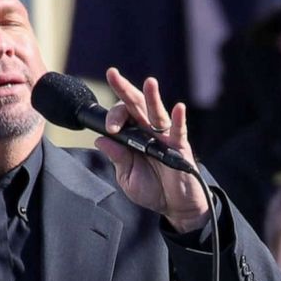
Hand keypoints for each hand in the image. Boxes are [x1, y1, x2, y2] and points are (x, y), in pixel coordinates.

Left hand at [95, 68, 210, 233]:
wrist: (175, 206)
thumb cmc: (152, 190)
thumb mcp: (127, 177)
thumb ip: (117, 158)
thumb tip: (101, 139)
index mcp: (133, 137)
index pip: (121, 117)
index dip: (113, 118)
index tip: (110, 130)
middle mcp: (148, 132)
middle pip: (136, 106)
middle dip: (124, 89)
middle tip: (112, 73)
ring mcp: (165, 137)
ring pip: (157, 113)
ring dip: (153, 97)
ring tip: (149, 82)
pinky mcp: (180, 147)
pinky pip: (179, 131)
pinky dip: (179, 119)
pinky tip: (178, 108)